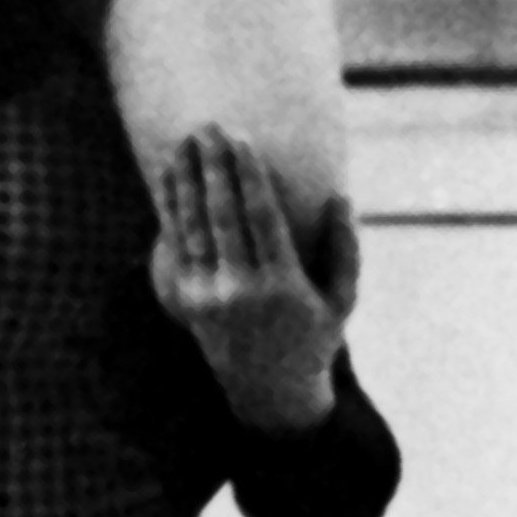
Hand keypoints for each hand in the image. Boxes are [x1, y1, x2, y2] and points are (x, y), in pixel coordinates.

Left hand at [150, 127, 349, 432]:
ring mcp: (210, 295)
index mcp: (285, 287)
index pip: (262, 220)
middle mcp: (243, 290)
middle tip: (208, 126)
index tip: (243, 140)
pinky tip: (171, 176)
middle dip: (214, 168)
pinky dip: (171, 206)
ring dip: (187, 179)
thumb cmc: (315, 335)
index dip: (249, 178)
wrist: (269, 390)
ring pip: (192, 226)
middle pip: (222, 216)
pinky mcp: (186, 298)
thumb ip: (345, 249)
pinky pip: (176, 244)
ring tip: (185, 141)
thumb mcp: (343, 300)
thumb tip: (341, 197)